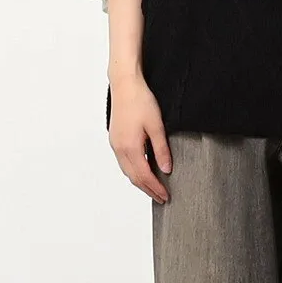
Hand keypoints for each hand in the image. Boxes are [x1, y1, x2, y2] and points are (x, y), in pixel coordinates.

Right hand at [108, 72, 171, 201]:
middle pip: (134, 177)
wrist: (124, 85)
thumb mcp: (157, 126)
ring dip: (139, 181)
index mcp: (130, 147)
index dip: (155, 188)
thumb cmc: (140, 101)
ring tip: (152, 188)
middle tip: (160, 198)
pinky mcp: (115, 138)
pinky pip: (123, 162)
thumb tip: (166, 170)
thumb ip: (161, 150)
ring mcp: (115, 144)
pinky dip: (133, 171)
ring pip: (127, 171)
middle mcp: (119, 149)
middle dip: (147, 189)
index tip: (165, 196)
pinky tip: (141, 170)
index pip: (144, 176)